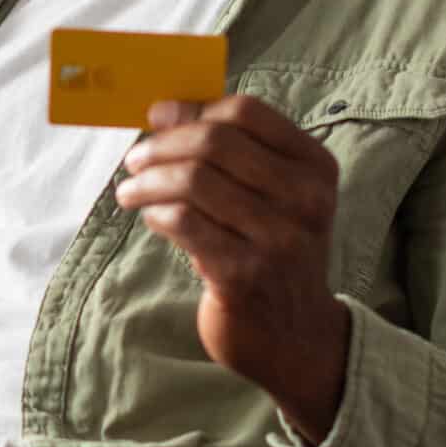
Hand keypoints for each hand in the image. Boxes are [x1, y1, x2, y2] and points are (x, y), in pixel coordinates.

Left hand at [114, 95, 352, 443]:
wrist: (296, 337)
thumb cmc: (274, 253)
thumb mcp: (276, 197)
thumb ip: (234, 152)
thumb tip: (167, 109)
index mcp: (315, 168)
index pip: (247, 113)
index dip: (194, 109)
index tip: (158, 117)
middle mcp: (304, 199)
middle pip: (215, 143)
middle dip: (163, 145)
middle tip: (135, 159)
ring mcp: (276, 239)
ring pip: (193, 181)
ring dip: (149, 181)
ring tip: (130, 190)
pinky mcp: (242, 274)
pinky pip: (183, 223)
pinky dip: (156, 213)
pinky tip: (150, 217)